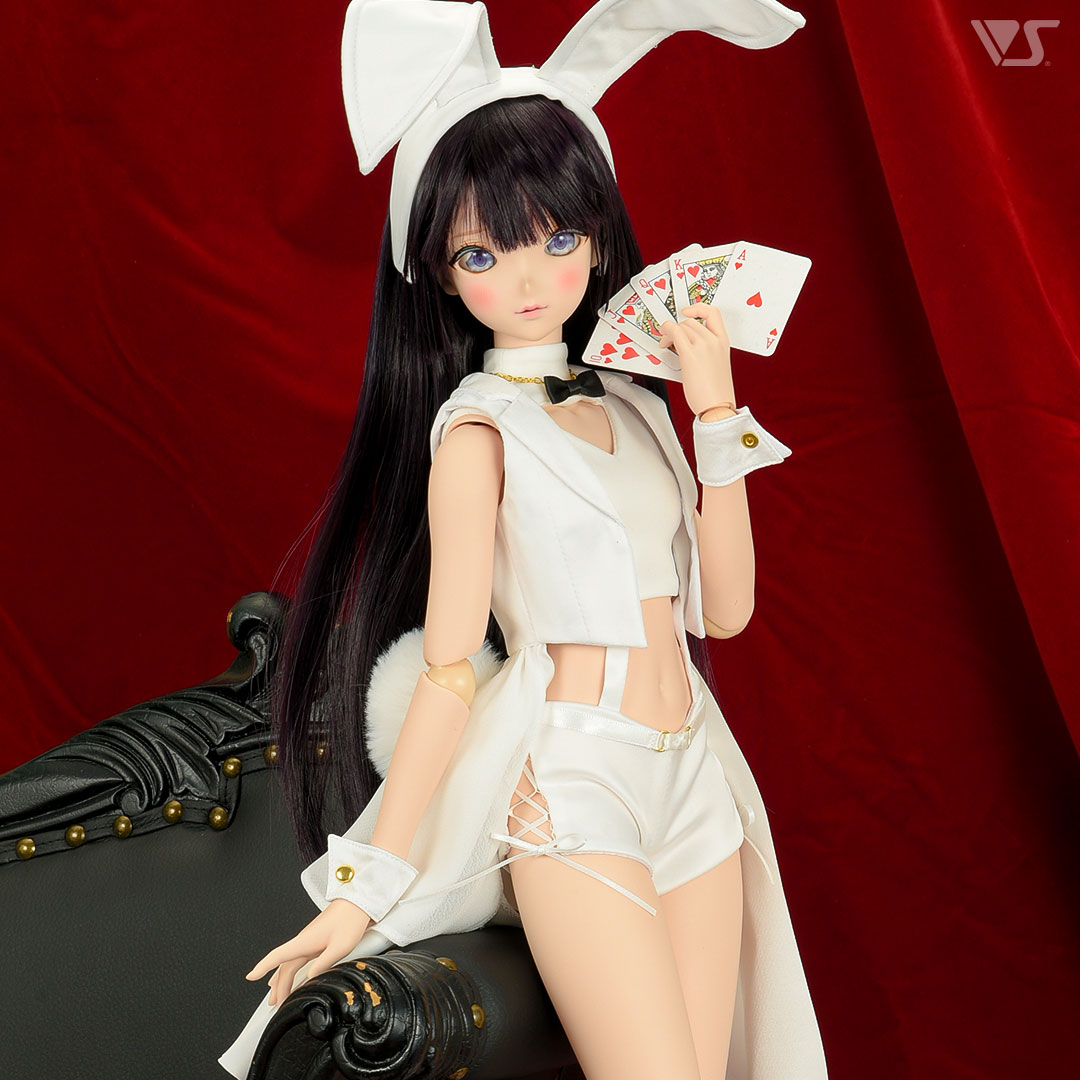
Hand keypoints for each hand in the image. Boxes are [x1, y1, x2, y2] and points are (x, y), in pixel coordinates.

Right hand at [245, 898, 371, 1005]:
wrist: (358, 903)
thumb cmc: (350, 921)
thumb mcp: (340, 946)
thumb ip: (324, 963)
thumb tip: (309, 978)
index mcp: (305, 941)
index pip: (278, 956)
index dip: (263, 967)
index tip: (250, 976)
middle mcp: (303, 941)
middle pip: (284, 966)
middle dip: (277, 987)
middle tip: (275, 1005)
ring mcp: (309, 941)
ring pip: (289, 963)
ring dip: (282, 980)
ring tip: (276, 996)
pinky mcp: (316, 941)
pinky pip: (298, 959)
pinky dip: (290, 970)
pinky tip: (291, 975)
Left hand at [657, 303, 734, 417]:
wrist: (718, 407)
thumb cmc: (716, 392)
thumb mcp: (717, 364)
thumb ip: (705, 350)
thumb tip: (686, 344)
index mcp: (723, 342)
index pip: (713, 313)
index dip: (698, 307)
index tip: (687, 311)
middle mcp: (714, 340)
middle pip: (690, 322)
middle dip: (677, 328)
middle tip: (670, 339)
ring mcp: (703, 346)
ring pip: (681, 326)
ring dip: (669, 333)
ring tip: (666, 344)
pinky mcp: (690, 354)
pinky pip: (674, 332)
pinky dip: (666, 333)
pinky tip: (663, 341)